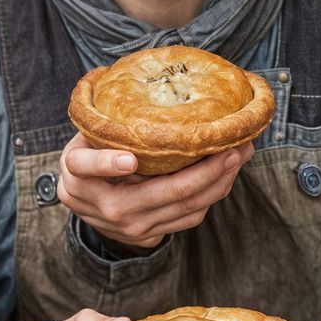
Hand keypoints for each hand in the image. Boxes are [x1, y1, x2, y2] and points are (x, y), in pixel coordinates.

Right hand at [57, 133, 252, 249]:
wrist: (82, 204)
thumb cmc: (87, 159)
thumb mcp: (82, 141)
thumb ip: (103, 126)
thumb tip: (132, 84)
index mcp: (79, 179)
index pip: (87, 168)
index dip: (107, 164)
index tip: (129, 159)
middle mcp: (105, 208)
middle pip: (163, 192)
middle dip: (206, 170)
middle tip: (233, 146)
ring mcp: (130, 227)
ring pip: (184, 207)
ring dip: (219, 181)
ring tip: (241, 155)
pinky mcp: (148, 236)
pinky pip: (189, 218)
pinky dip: (212, 194)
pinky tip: (227, 173)